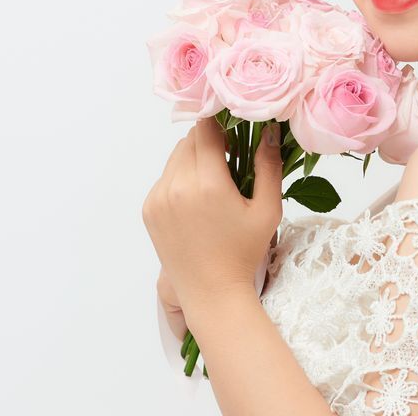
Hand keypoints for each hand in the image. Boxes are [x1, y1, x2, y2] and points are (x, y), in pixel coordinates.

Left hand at [142, 116, 283, 333]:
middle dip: (209, 143)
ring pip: (176, 157)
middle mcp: (177, 186)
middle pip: (190, 140)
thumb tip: (268, 130)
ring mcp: (158, 198)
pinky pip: (165, 178)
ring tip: (213, 183)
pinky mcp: (149, 209)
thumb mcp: (267, 209)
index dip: (222, 125)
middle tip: (229, 161)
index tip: (236, 133)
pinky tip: (197, 201)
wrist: (211, 292)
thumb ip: (268, 166)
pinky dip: (180, 178)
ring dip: (194, 159)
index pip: (206, 129)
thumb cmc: (244, 252)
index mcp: (207, 183)